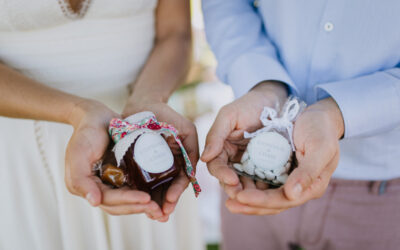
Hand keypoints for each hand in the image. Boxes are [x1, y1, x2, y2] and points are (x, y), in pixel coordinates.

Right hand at [65, 100, 162, 217]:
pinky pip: (133, 188)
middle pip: (119, 205)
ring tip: (159, 206)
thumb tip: (94, 202)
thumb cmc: (86, 132)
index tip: (146, 199)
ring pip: (127, 200)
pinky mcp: (122, 174)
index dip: (128, 201)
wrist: (97, 116)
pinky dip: (143, 193)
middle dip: (138, 207)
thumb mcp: (78, 152)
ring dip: (142, 205)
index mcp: (85, 186)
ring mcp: (111, 181)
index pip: (109, 200)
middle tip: (157, 208)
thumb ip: (80, 179)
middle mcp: (98, 188)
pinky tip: (158, 195)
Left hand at [122, 98, 198, 221]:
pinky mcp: (136, 165)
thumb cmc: (167, 115)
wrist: (142, 105)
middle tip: (161, 215)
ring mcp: (151, 167)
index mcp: (180, 161)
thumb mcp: (186, 129)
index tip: (170, 200)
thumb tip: (191, 175)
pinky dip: (139, 194)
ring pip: (154, 189)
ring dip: (153, 204)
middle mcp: (167, 166)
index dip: (177, 191)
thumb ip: (192, 149)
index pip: (181, 180)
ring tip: (151, 215)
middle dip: (166, 203)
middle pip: (168, 189)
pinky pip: (138, 182)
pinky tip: (137, 204)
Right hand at [201, 81, 287, 199]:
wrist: (276, 101)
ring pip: (247, 183)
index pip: (216, 166)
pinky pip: (265, 180)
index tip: (231, 180)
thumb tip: (204, 158)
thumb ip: (215, 135)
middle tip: (243, 195)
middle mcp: (234, 159)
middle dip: (235, 189)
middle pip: (230, 179)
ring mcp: (251, 164)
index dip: (222, 175)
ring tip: (258, 198)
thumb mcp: (229, 115)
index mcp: (221, 148)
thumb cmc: (249, 105)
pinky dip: (266, 188)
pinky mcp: (268, 167)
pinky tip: (272, 193)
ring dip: (250, 193)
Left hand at [226, 98, 343, 214]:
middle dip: (250, 205)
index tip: (241, 197)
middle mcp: (298, 187)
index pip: (283, 200)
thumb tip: (292, 195)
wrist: (319, 113)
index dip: (261, 201)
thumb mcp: (320, 147)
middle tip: (229, 204)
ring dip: (246, 198)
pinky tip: (233, 182)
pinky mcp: (277, 169)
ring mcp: (287, 179)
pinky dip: (247, 184)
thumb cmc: (321, 129)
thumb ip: (308, 172)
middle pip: (271, 203)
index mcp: (311, 186)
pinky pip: (261, 181)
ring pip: (264, 194)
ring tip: (228, 200)